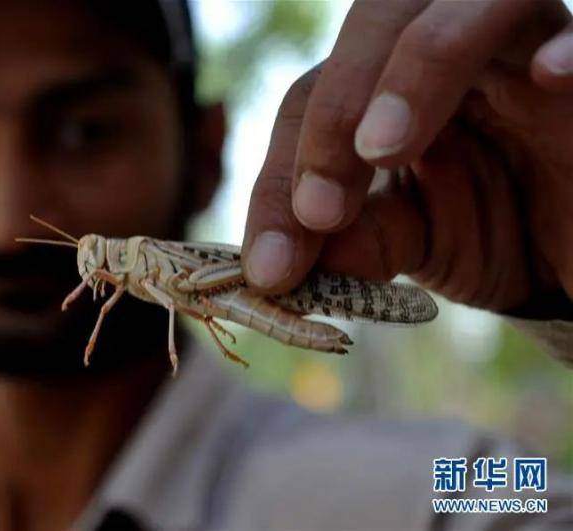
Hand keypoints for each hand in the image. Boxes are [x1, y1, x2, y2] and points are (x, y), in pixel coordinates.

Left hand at [241, 0, 572, 312]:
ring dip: (418, 68)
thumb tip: (282, 263)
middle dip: (334, 112)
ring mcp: (525, 48)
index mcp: (390, 84)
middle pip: (379, 21)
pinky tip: (547, 76)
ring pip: (472, 3)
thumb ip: (356, 240)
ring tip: (381, 149)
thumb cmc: (491, 231)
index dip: (281, 177)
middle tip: (318, 211)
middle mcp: (452, 52)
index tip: (270, 267)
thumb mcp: (410, 242)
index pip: (315, 96)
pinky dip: (571, 47)